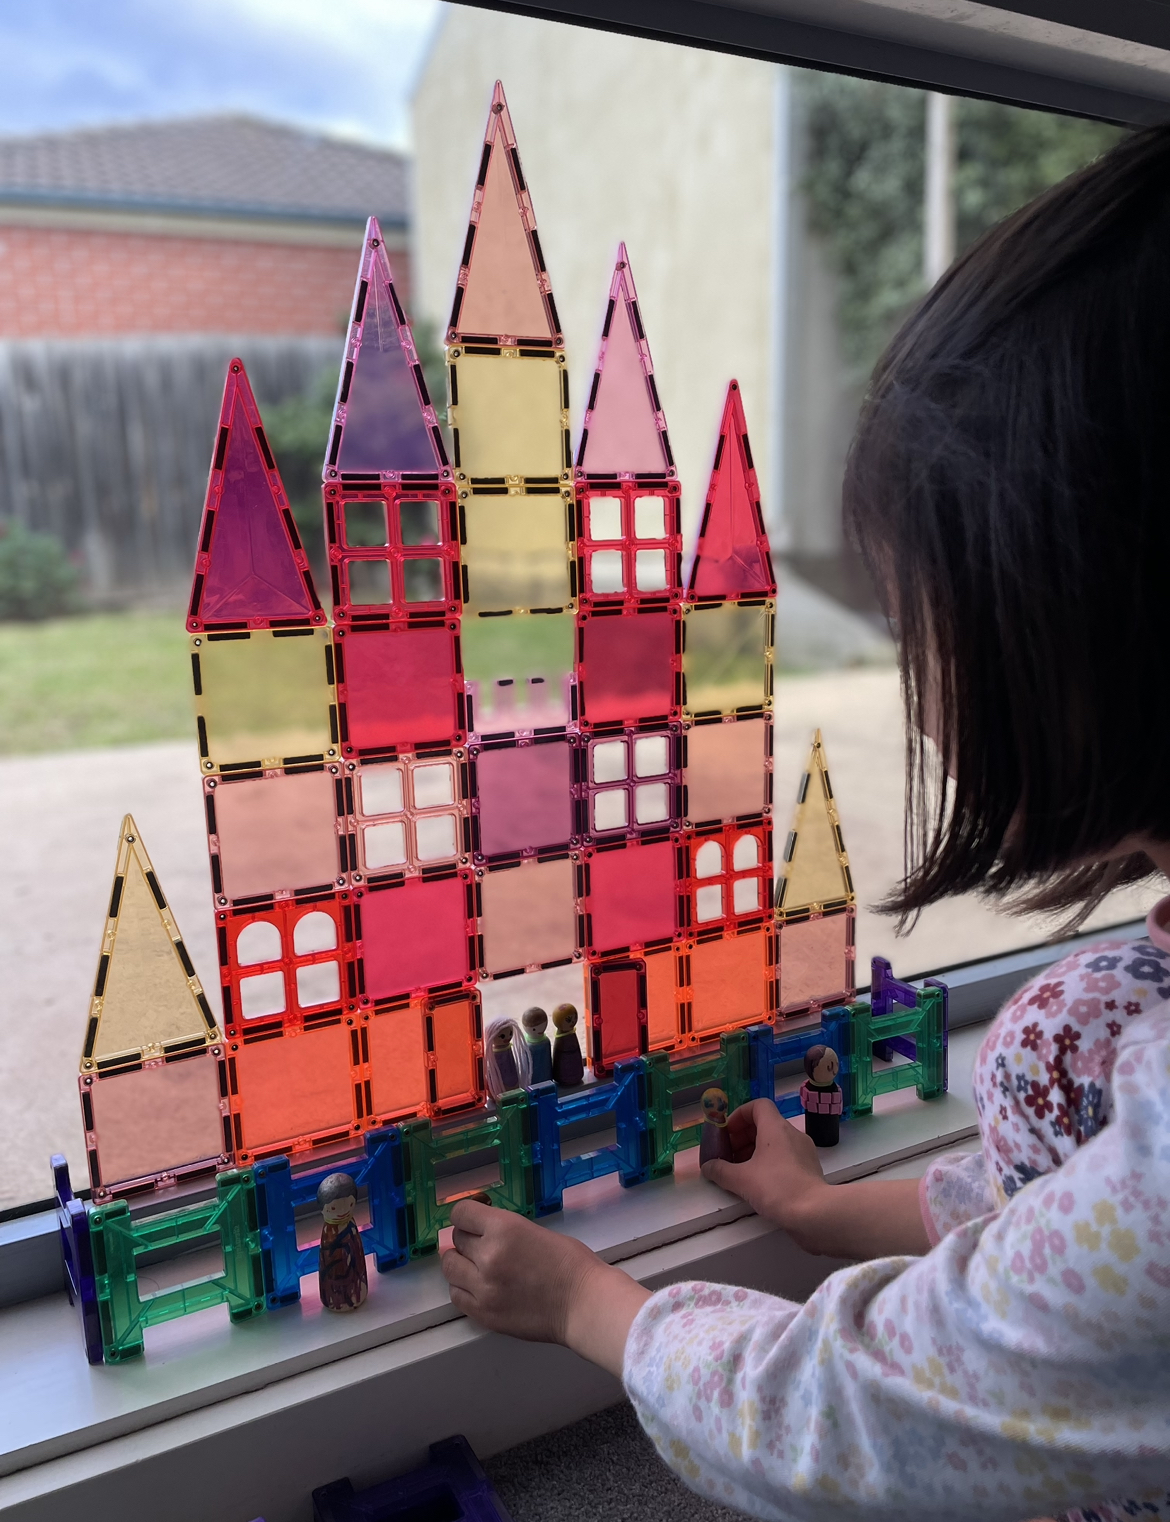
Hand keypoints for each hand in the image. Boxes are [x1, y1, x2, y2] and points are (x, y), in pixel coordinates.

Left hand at [440, 1200, 649, 1375]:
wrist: (583, 1304)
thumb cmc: (572, 1264)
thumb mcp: (535, 1231)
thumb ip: (505, 1231)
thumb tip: (484, 1232)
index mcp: (504, 1229)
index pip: (461, 1214)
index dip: (465, 1215)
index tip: (471, 1219)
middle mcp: (487, 1256)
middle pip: (456, 1239)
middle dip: (467, 1239)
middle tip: (480, 1244)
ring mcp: (482, 1288)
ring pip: (451, 1268)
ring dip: (460, 1263)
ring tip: (474, 1266)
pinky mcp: (484, 1313)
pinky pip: (457, 1295)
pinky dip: (463, 1288)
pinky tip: (476, 1286)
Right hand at [702, 1099, 931, 1259]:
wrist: (814, 1213)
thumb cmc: (776, 1188)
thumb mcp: (741, 1179)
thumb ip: (720, 1171)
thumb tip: (707, 1167)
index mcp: (776, 1128)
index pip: (757, 1105)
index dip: (738, 1116)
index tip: (726, 1134)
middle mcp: (792, 1133)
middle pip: (765, 1124)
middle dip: (743, 1137)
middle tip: (728, 1156)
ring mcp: (804, 1151)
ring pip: (775, 1142)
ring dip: (755, 1151)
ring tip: (741, 1173)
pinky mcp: (810, 1168)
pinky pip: (786, 1157)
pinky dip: (770, 1163)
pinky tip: (760, 1184)